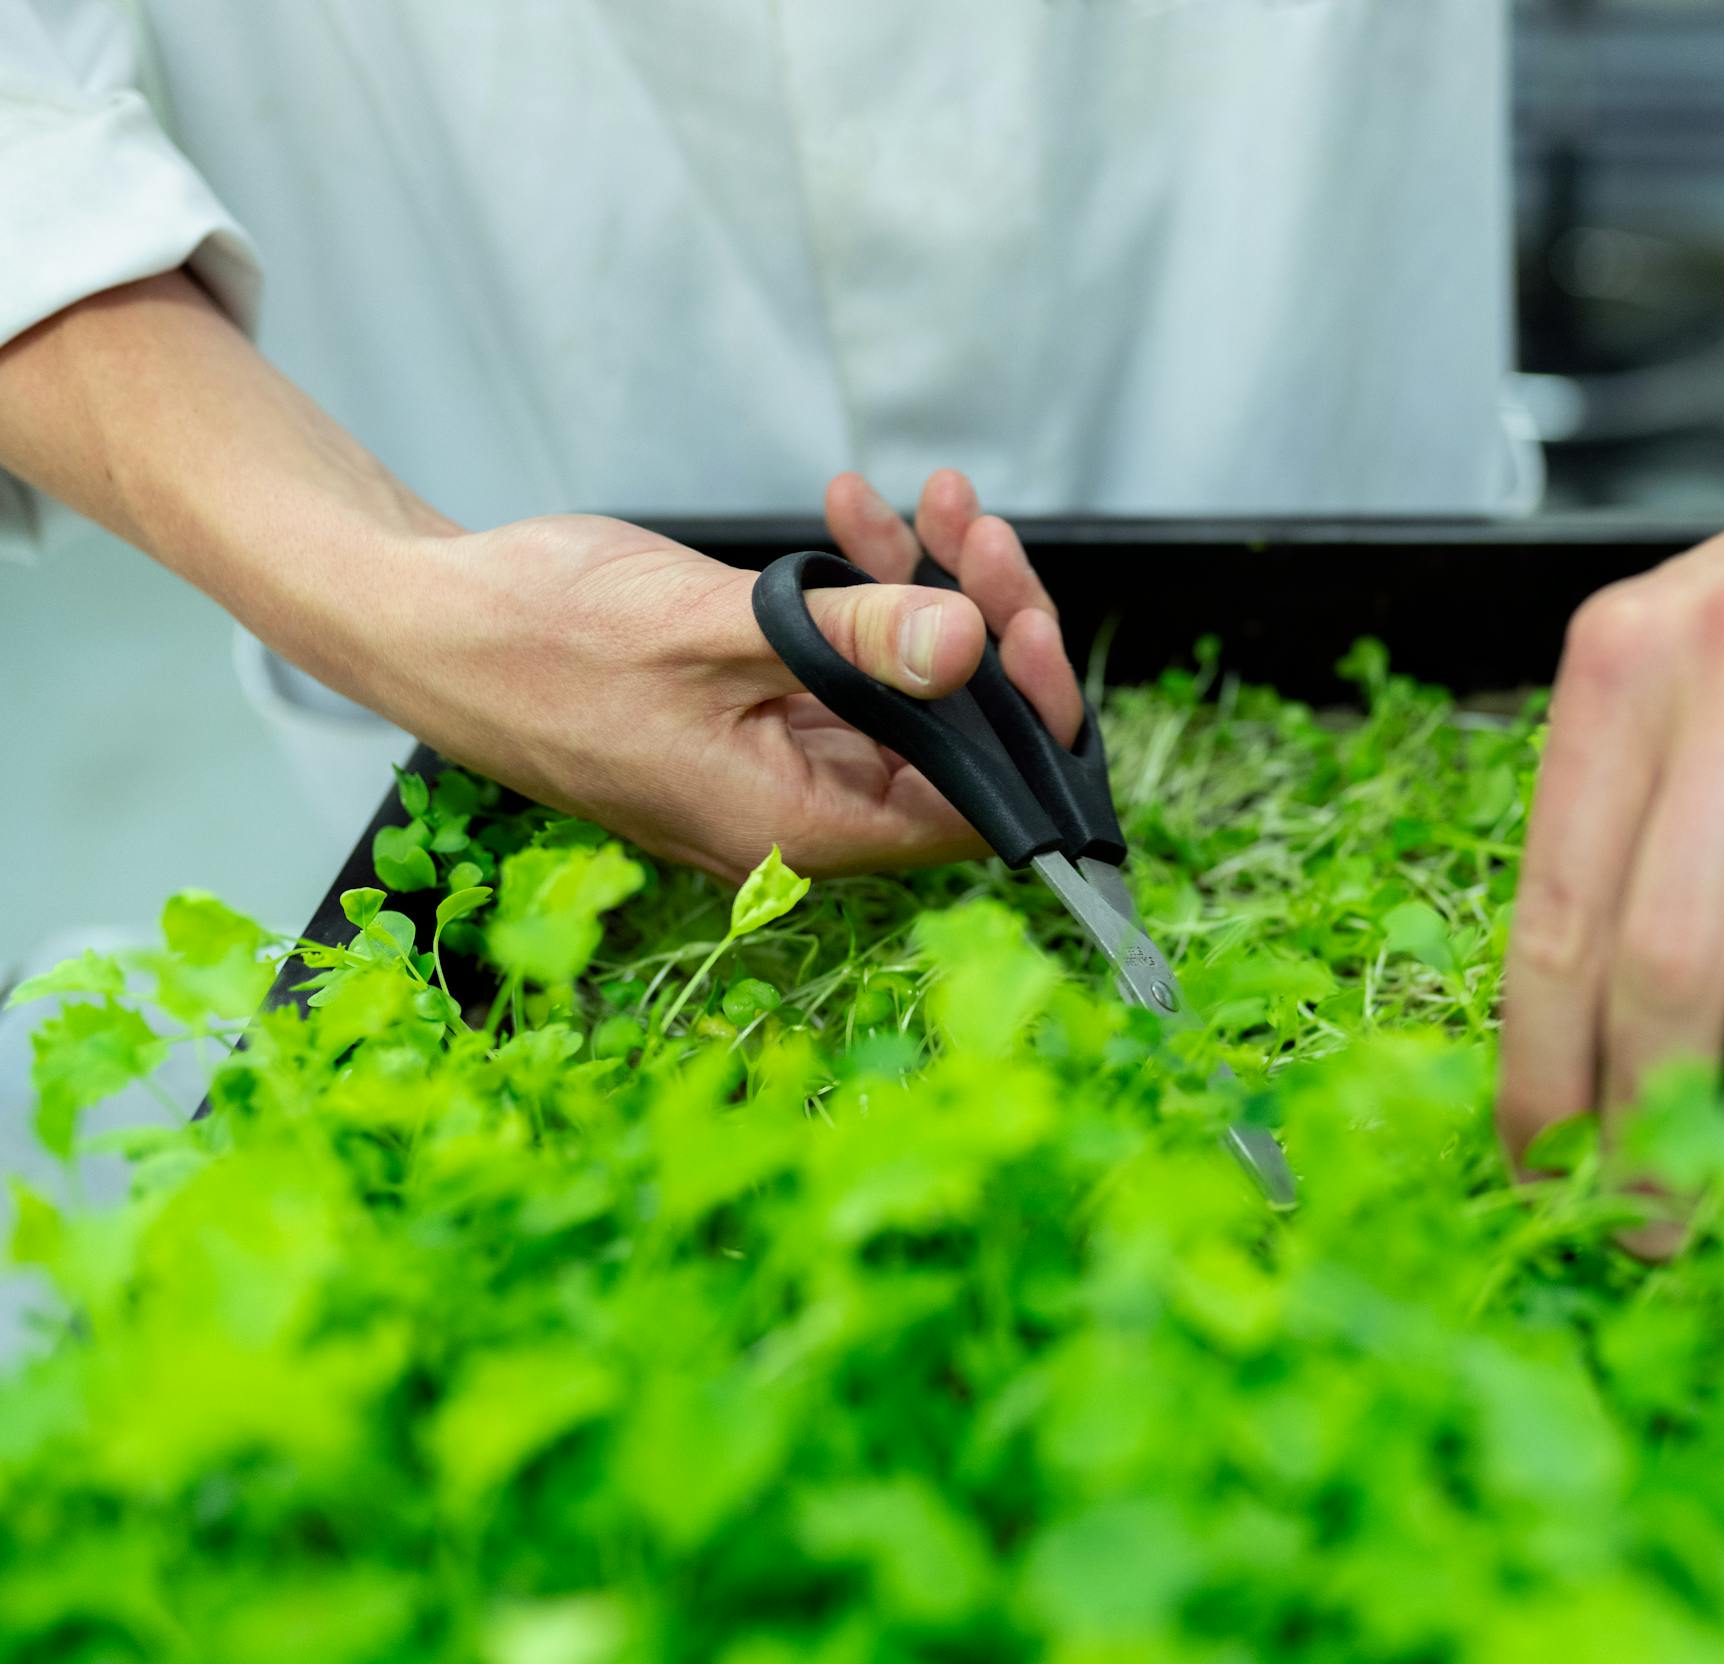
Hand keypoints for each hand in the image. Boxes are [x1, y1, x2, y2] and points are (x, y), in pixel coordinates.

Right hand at [346, 468, 1078, 883]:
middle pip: (952, 741)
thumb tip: (971, 648)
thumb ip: (853, 642)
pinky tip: (853, 514)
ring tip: (926, 500)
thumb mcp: (714, 625)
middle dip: (980, 624)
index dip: (1023, 718)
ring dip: (926, 592)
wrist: (423, 616)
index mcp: (796, 828)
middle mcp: (797, 816)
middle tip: (974, 528)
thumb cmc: (537, 636)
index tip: (1025, 618)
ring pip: (906, 693)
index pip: (974, 808)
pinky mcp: (753, 719)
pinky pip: (845, 668)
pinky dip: (861, 595)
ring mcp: (775, 767)